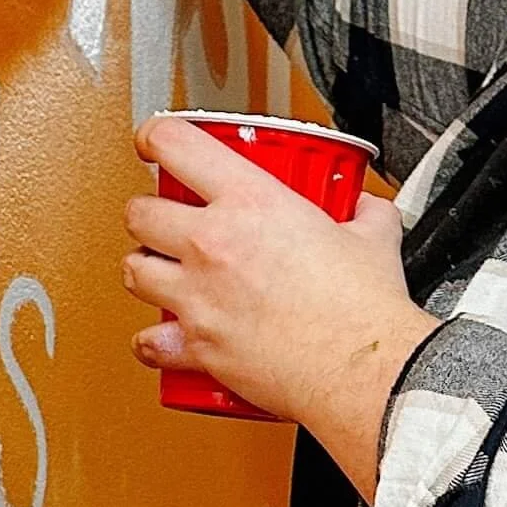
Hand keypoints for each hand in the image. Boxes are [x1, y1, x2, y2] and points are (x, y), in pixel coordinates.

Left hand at [123, 119, 439, 496]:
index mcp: (251, 202)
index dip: (155, 136)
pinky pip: (149, 342)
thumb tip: (367, 209)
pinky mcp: (198, 347)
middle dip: (147, 212)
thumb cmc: (362, 309)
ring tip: (161, 270)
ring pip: (133, 271)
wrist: (360, 369)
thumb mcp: (373, 238)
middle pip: (140, 212)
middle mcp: (212, 245)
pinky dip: (153, 340)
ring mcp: (198, 297)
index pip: (177, 145)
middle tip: (164, 216)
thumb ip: (364, 215)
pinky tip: (164, 336)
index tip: (155, 141)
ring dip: (143, 268)